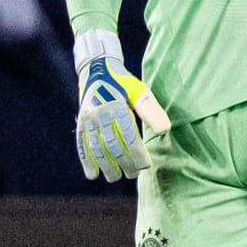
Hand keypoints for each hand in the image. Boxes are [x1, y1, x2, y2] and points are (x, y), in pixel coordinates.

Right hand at [75, 46, 155, 181]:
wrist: (97, 68)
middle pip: (112, 144)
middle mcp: (101, 112)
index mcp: (118, 105)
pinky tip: (92, 175)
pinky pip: (82, 145)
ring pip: (96, 147)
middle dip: (123, 162)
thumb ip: (152, 111)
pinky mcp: (81, 122)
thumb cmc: (124, 83)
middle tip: (133, 174)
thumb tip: (165, 130)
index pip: (128, 135)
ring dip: (105, 166)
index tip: (145, 166)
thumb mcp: (140, 92)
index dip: (137, 153)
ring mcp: (88, 118)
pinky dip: (86, 161)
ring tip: (115, 178)